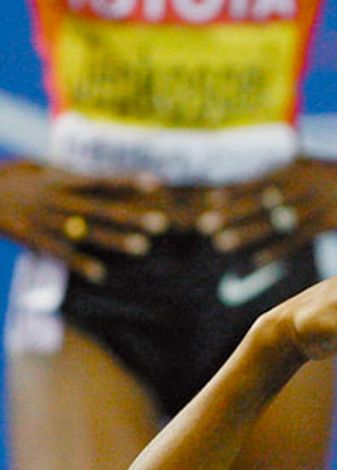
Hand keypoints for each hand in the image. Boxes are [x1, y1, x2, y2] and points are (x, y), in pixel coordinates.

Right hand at [0, 160, 176, 282]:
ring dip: (116, 240)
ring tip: (143, 247)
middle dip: (132, 216)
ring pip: (87, 231)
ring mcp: (47, 219)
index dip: (129, 181)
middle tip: (162, 223)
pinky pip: (60, 253)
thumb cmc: (10, 178)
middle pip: (102, 208)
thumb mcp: (38, 167)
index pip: (102, 180)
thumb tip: (98, 175)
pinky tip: (100, 275)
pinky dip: (80, 263)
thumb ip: (68, 173)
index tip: (157, 183)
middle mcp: (59, 199)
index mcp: (62, 180)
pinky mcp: (32, 237)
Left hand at [198, 154, 336, 265]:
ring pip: (274, 219)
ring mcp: (316, 203)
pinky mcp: (329, 221)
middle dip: (231, 212)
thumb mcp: (318, 165)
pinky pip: (296, 238)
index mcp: (297, 167)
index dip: (233, 190)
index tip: (209, 201)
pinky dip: (275, 250)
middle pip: (260, 199)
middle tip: (205, 224)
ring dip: (246, 231)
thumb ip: (294, 170)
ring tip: (221, 242)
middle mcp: (303, 183)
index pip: (258, 180)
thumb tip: (269, 176)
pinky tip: (257, 261)